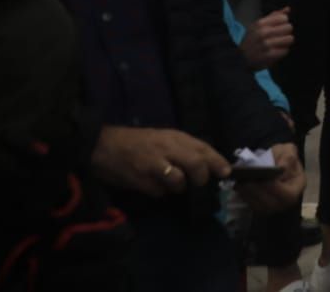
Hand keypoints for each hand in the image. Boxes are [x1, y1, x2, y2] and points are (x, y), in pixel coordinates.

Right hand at [89, 126, 230, 197]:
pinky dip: (159, 193)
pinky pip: (158, 192)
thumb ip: (182, 149)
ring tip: (172, 185)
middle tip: (200, 183)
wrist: (102, 146)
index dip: (217, 161)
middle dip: (202, 177)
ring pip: (179, 180)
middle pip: (196, 163)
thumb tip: (206, 165)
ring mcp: (152, 164)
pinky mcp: (139, 179)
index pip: (202, 147)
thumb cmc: (136, 142)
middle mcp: (166, 147)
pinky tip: (152, 187)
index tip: (227, 172)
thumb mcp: (162, 138)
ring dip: (179, 187)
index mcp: (173, 136)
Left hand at [235, 143, 305, 214]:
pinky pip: (253, 206)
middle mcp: (286, 201)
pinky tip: (239, 186)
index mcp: (297, 187)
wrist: (276, 163)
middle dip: (258, 192)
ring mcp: (274, 206)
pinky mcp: (262, 208)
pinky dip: (245, 197)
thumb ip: (288, 157)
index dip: (276, 189)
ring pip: (260, 207)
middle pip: (272, 203)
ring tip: (241, 183)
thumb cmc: (283, 157)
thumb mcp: (289, 150)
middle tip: (247, 181)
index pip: (288, 195)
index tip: (265, 178)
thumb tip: (281, 168)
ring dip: (249, 195)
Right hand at [241, 7, 292, 69]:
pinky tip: (275, 52)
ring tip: (278, 44)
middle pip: (289, 27)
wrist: (240, 58)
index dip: (283, 23)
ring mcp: (265, 44)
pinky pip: (286, 50)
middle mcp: (262, 32)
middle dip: (286, 33)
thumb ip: (274, 16)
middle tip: (279, 37)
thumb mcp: (258, 26)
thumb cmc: (252, 40)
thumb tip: (288, 9)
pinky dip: (282, 52)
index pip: (284, 18)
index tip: (278, 28)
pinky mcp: (268, 55)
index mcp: (260, 23)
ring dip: (286, 42)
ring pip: (290, 39)